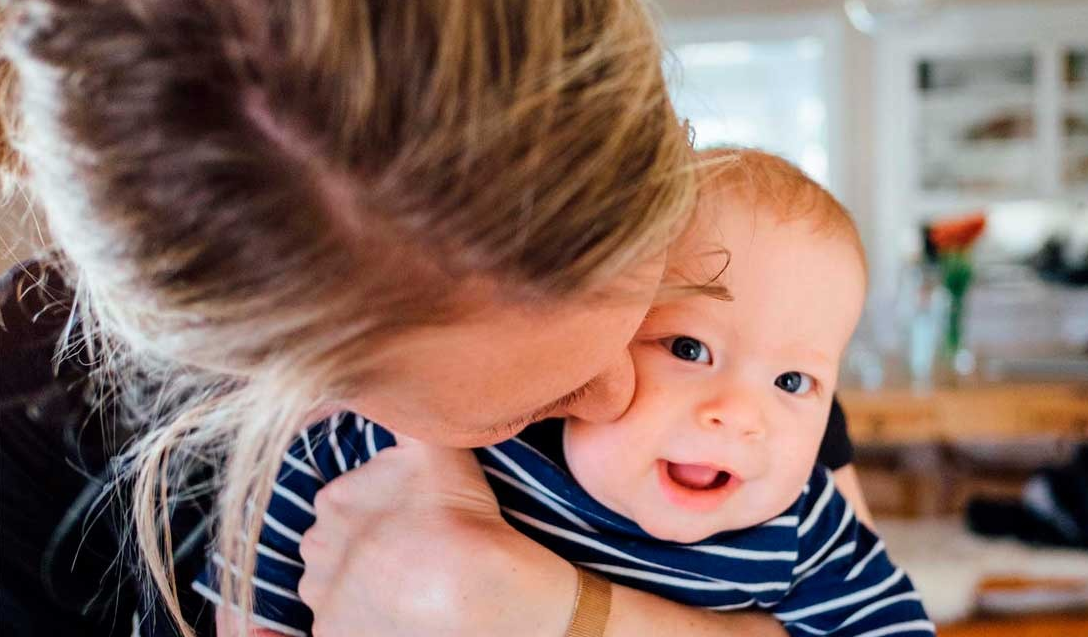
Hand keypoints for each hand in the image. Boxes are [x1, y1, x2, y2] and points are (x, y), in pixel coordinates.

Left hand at [297, 438, 577, 636]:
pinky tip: (396, 609)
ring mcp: (323, 596)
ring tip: (405, 583)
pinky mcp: (333, 635)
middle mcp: (316, 549)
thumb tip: (385, 385)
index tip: (410, 520)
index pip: (344, 504)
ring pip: (335, 587)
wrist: (473, 587)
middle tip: (408, 550)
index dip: (378, 512)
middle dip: (362, 548)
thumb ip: (406, 415)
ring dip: (360, 584)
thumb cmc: (457, 515)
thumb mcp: (433, 446)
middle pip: (334, 546)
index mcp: (332, 500)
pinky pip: (340, 624)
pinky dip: (363, 619)